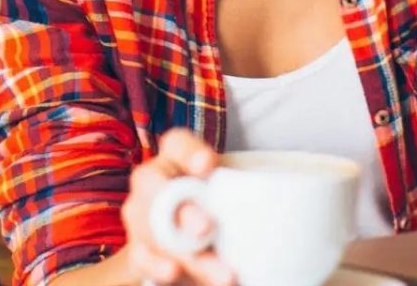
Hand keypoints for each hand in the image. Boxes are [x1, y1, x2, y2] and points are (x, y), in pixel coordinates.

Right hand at [122, 129, 233, 285]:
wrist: (186, 243)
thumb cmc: (216, 206)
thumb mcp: (228, 191)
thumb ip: (237, 189)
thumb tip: (277, 204)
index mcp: (175, 158)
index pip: (176, 144)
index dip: (189, 152)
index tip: (207, 165)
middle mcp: (152, 182)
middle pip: (154, 187)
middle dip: (181, 210)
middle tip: (205, 229)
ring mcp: (140, 216)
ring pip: (152, 229)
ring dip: (184, 252)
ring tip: (221, 274)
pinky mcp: (139, 250)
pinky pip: (141, 257)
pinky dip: (158, 266)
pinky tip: (174, 273)